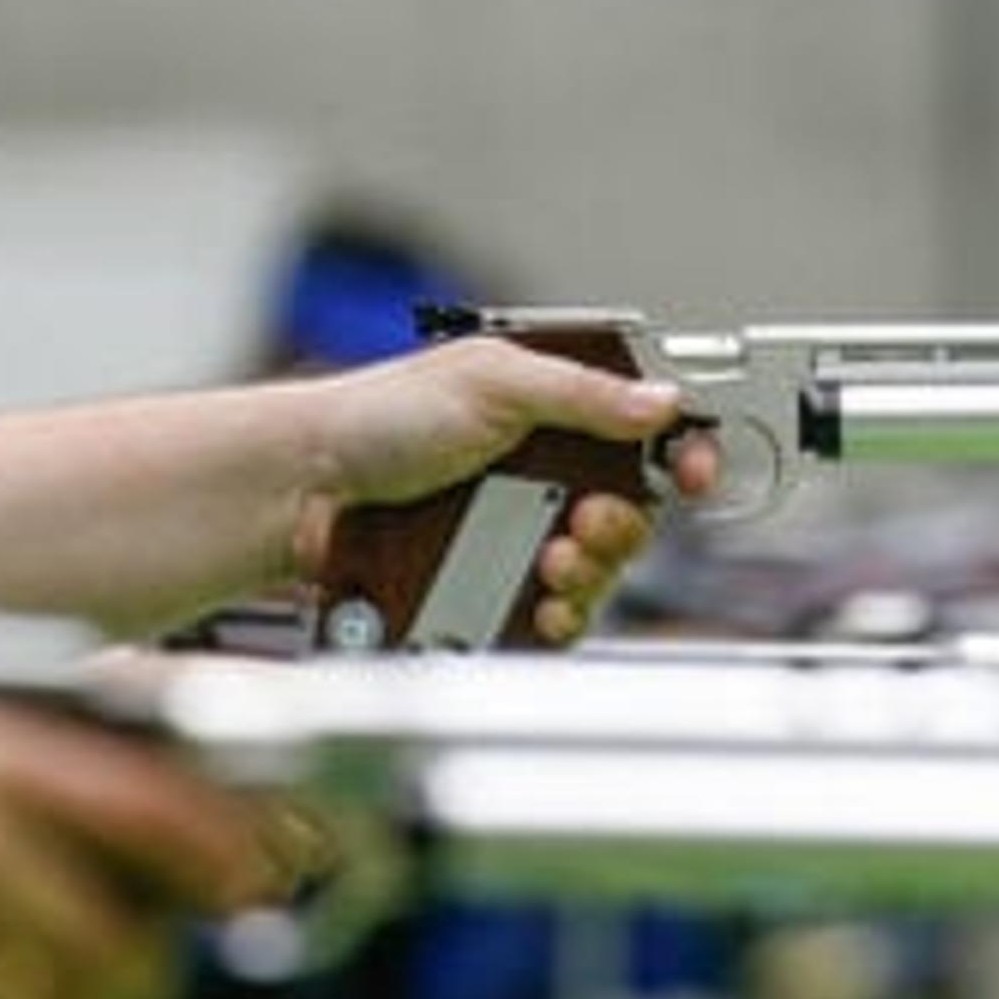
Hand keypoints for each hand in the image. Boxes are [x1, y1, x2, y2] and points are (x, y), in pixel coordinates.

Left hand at [303, 336, 722, 644]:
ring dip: (592, 570)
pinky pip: (552, 615)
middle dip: (624, 523)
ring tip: (554, 560)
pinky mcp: (489, 587)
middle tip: (589, 520)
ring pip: (597, 569)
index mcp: (551, 409)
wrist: (303, 492)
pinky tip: (546, 607)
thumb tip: (663, 402)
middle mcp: (542, 471)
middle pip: (633, 511)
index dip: (682, 451)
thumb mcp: (490, 382)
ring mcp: (516, 533)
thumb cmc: (375, 419)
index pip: (646, 431)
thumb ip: (582, 393)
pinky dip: (561, 616)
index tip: (695, 472)